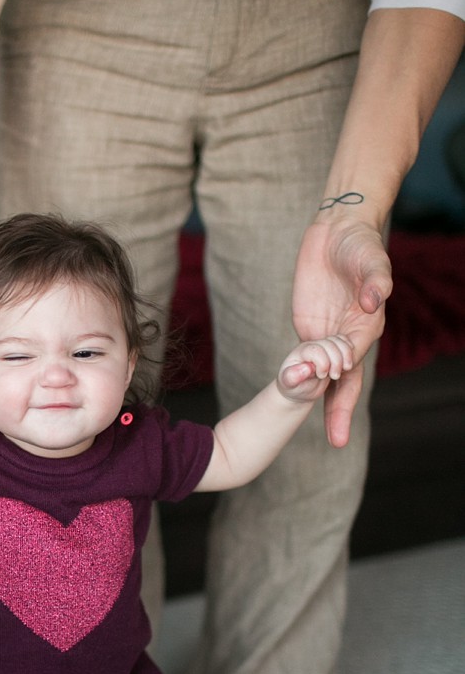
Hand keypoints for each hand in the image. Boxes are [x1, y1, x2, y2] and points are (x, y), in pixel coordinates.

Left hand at [278, 335, 354, 402]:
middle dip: (336, 361)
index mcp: (301, 352)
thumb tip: (306, 369)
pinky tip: (347, 364)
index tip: (321, 376)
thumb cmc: (294, 387)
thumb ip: (292, 377)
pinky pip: (345, 342)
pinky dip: (350, 352)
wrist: (299, 388)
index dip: (322, 363)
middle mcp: (313, 345)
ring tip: (343, 370)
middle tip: (334, 376)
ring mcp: (324, 346)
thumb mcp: (289, 385)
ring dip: (345, 356)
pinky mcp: (333, 349)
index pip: (316, 350)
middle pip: (329, 344)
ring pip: (339, 341)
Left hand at [292, 218, 391, 446]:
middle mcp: (349, 337)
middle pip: (345, 380)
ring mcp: (328, 337)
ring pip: (324, 378)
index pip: (355, 353)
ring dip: (321, 405)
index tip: (335, 378)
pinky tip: (296, 402)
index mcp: (367, 324)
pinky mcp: (309, 330)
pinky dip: (303, 381)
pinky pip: (306, 361)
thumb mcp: (371, 257)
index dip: (343, 365)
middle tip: (337, 441)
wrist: (337, 232)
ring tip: (325, 436)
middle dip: (340, 410)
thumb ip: (376, 280)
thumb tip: (372, 301)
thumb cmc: (359, 245)